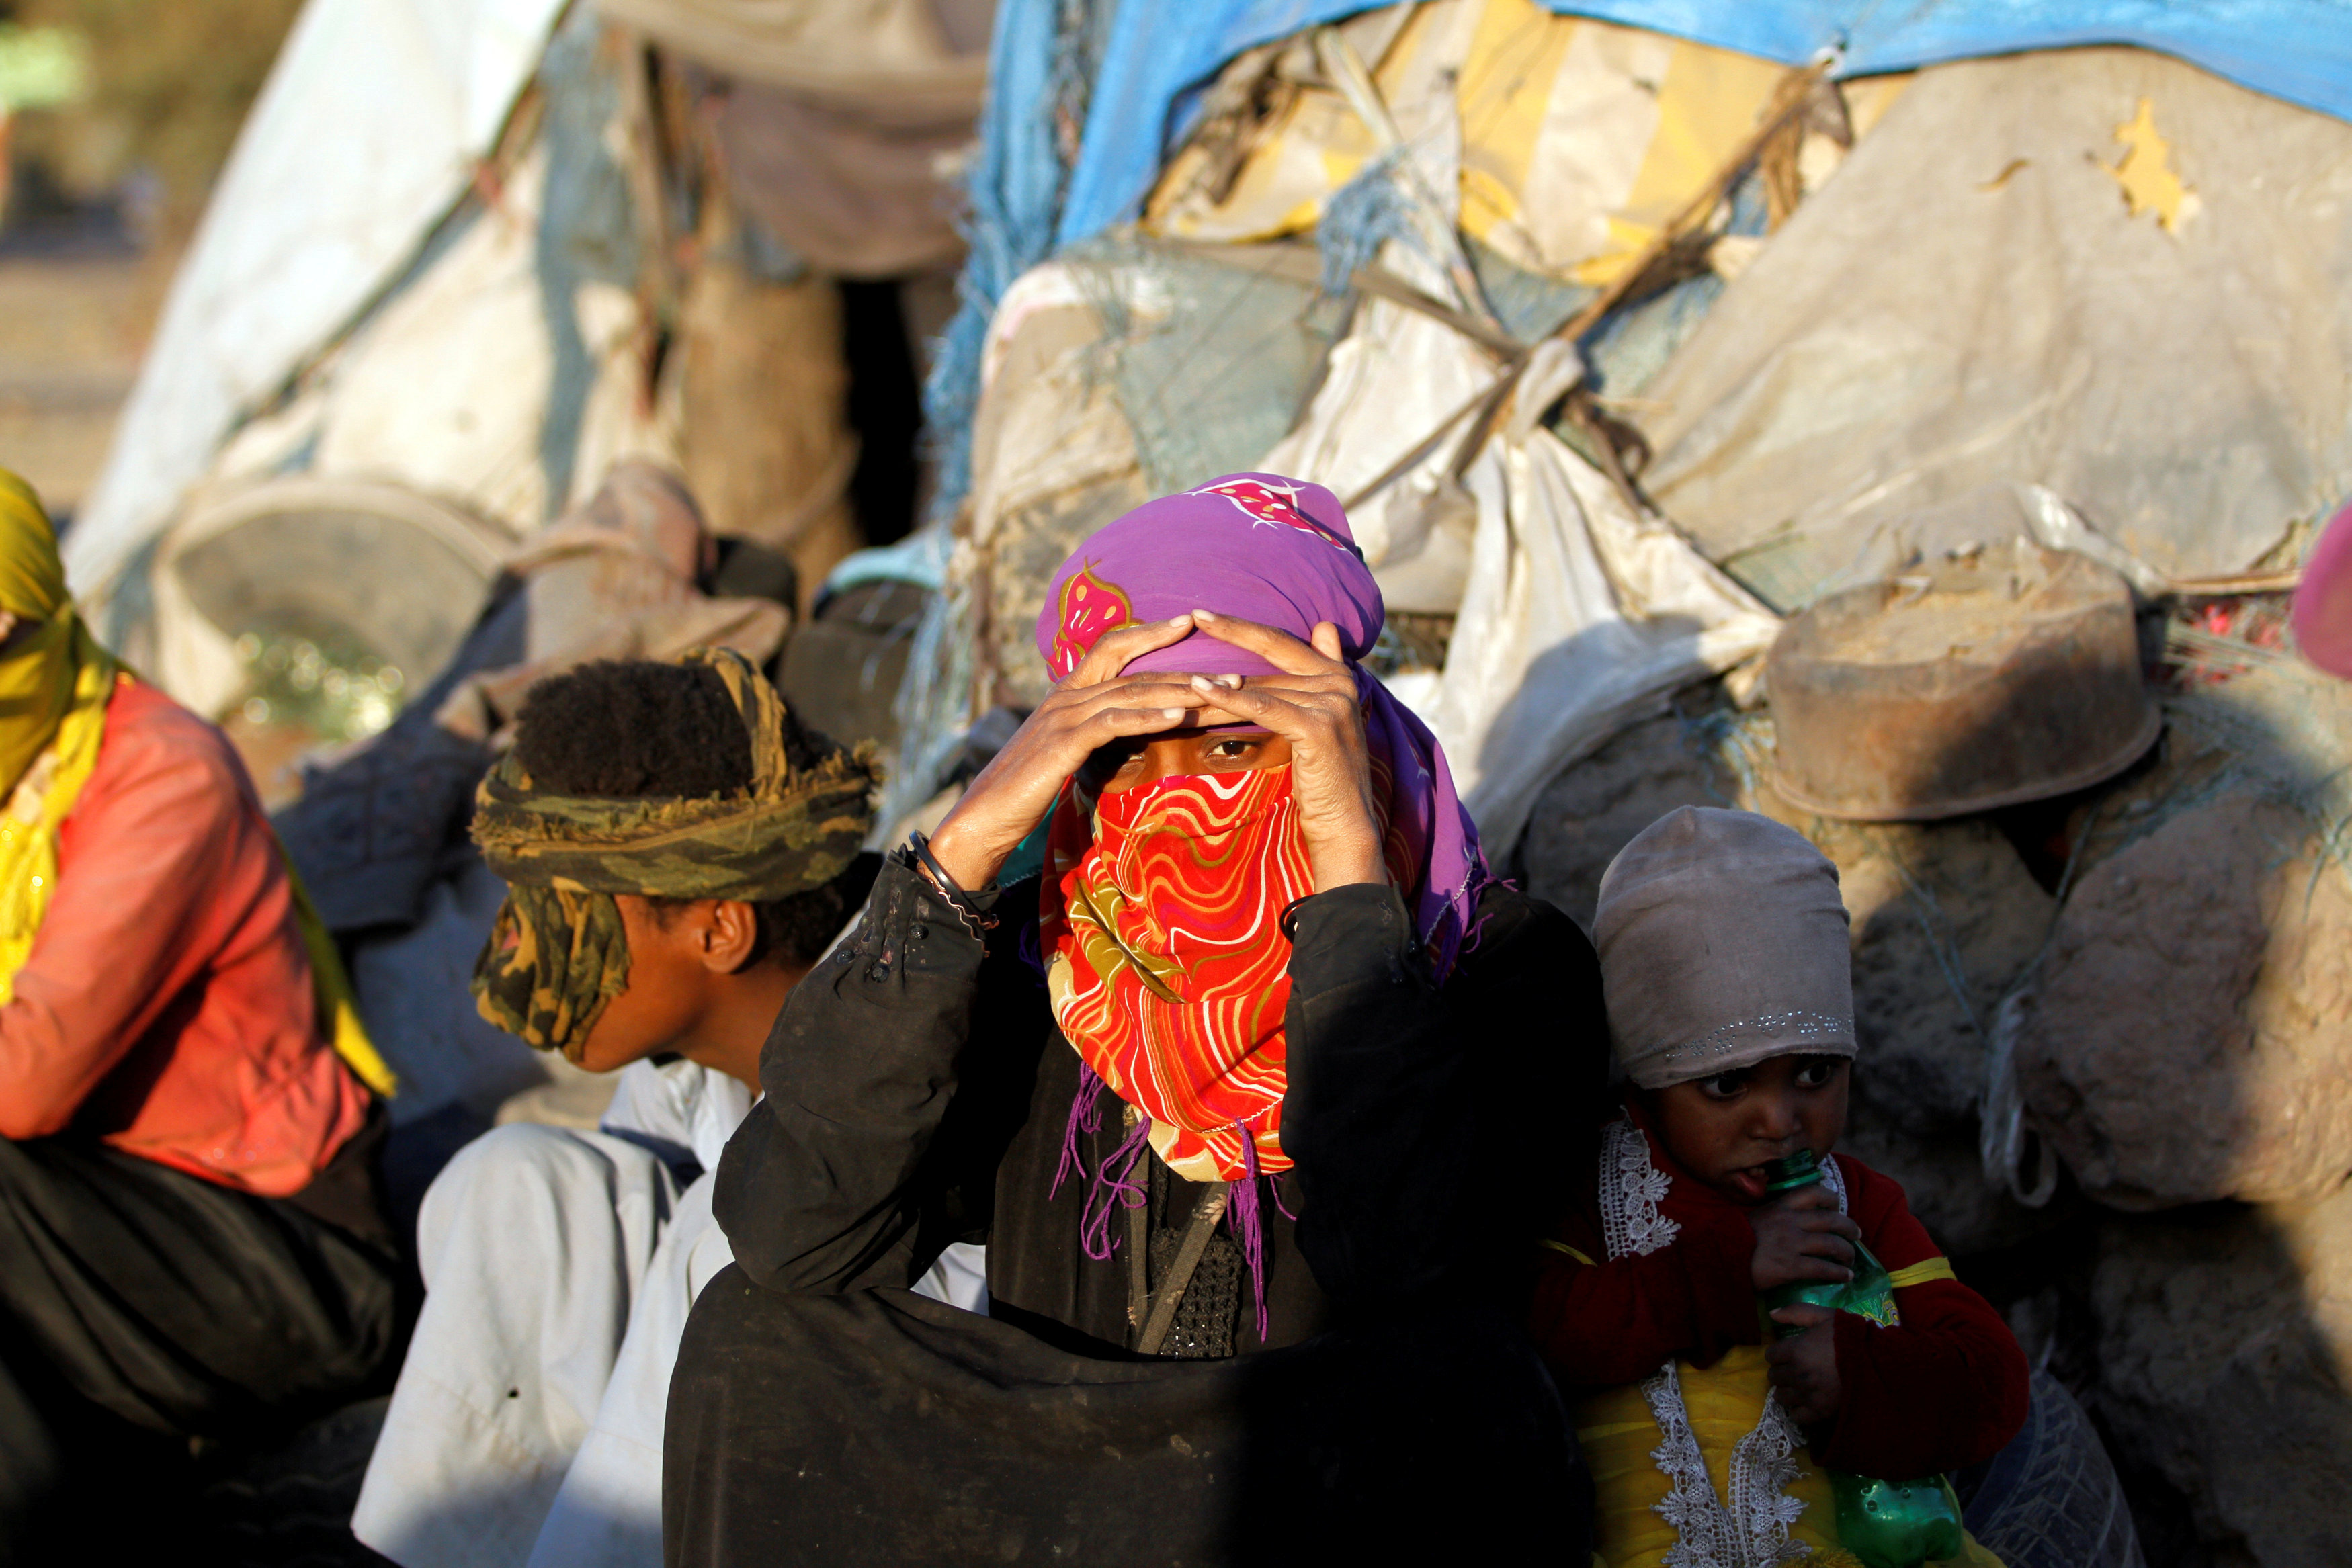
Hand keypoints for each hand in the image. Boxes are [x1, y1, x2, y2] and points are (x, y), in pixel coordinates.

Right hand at [926, 617, 1216, 889]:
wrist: (982, 819)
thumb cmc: (1023, 791)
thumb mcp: (1061, 753)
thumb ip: (1088, 733)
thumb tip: (1121, 731)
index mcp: (1066, 695)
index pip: (1112, 649)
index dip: (1150, 633)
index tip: (1188, 622)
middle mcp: (1065, 697)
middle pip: (1134, 669)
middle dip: (1186, 667)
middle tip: (1234, 669)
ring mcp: (1063, 717)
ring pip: (1131, 692)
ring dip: (1181, 690)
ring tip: (1224, 690)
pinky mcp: (1063, 743)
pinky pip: (1112, 722)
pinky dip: (1148, 716)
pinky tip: (1179, 714)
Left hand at [1181, 611, 1384, 891]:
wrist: (1344, 825)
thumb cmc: (1323, 778)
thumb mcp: (1321, 719)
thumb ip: (1320, 673)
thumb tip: (1325, 626)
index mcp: (1340, 676)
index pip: (1284, 643)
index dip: (1245, 627)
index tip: (1206, 614)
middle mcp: (1341, 682)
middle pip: (1274, 654)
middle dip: (1230, 635)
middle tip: (1194, 614)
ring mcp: (1333, 702)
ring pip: (1262, 685)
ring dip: (1218, 678)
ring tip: (1182, 663)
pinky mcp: (1318, 726)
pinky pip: (1265, 707)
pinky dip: (1231, 698)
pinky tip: (1201, 690)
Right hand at [1748, 1183, 1859, 1292]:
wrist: (1719, 1258)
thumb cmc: (1737, 1239)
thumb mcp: (1757, 1217)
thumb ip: (1778, 1215)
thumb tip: (1798, 1221)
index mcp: (1780, 1206)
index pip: (1813, 1192)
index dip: (1831, 1199)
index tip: (1837, 1208)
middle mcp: (1789, 1221)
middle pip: (1831, 1220)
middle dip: (1849, 1228)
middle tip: (1856, 1235)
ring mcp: (1791, 1244)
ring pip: (1832, 1244)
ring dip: (1847, 1253)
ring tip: (1850, 1260)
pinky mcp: (1791, 1266)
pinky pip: (1823, 1268)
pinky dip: (1838, 1273)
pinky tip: (1845, 1277)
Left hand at [1765, 1303, 1841, 1423]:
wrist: (1879, 1362)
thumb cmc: (1850, 1337)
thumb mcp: (1825, 1316)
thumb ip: (1796, 1312)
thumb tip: (1771, 1314)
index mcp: (1796, 1350)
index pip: (1770, 1355)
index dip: (1779, 1354)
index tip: (1788, 1354)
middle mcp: (1797, 1374)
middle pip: (1774, 1377)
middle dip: (1782, 1372)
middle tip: (1794, 1370)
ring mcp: (1808, 1395)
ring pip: (1780, 1397)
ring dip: (1787, 1391)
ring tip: (1799, 1387)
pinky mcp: (1820, 1412)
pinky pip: (1796, 1416)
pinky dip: (1799, 1410)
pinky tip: (1807, 1402)